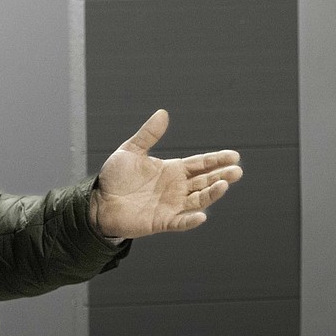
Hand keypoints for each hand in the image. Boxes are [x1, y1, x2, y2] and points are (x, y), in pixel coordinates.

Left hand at [90, 109, 241, 238]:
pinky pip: (180, 222)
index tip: (234, 155)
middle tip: (237, 171)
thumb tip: (163, 113)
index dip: (216, 160)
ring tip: (224, 185)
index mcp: (172, 170)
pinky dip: (191, 220)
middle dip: (221, 176)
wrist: (98, 202)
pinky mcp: (161, 222)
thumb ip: (148, 135)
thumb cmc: (115, 177)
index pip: (200, 164)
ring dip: (211, 194)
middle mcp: (176, 188)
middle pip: (204, 181)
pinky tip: (201, 216)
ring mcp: (171, 205)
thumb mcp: (130, 151)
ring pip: (198, 200)